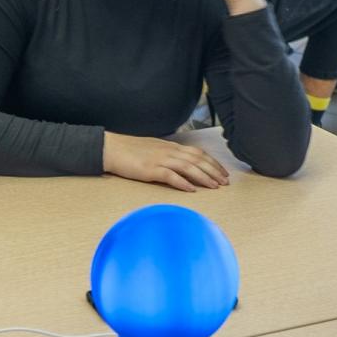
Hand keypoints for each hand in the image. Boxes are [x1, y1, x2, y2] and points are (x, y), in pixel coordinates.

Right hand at [101, 133, 229, 191]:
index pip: (198, 153)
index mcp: (171, 146)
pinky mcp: (150, 169)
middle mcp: (169, 151)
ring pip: (188, 167)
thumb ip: (169, 155)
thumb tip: (182, 164)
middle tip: (225, 182)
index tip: (223, 172)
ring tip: (214, 186)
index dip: (212, 162)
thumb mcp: (155, 149)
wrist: (111, 148)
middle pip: (197, 160)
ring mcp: (160, 159)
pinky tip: (191, 190)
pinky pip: (170, 176)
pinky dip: (182, 182)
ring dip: (203, 177)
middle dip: (213, 171)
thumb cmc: (131, 150)